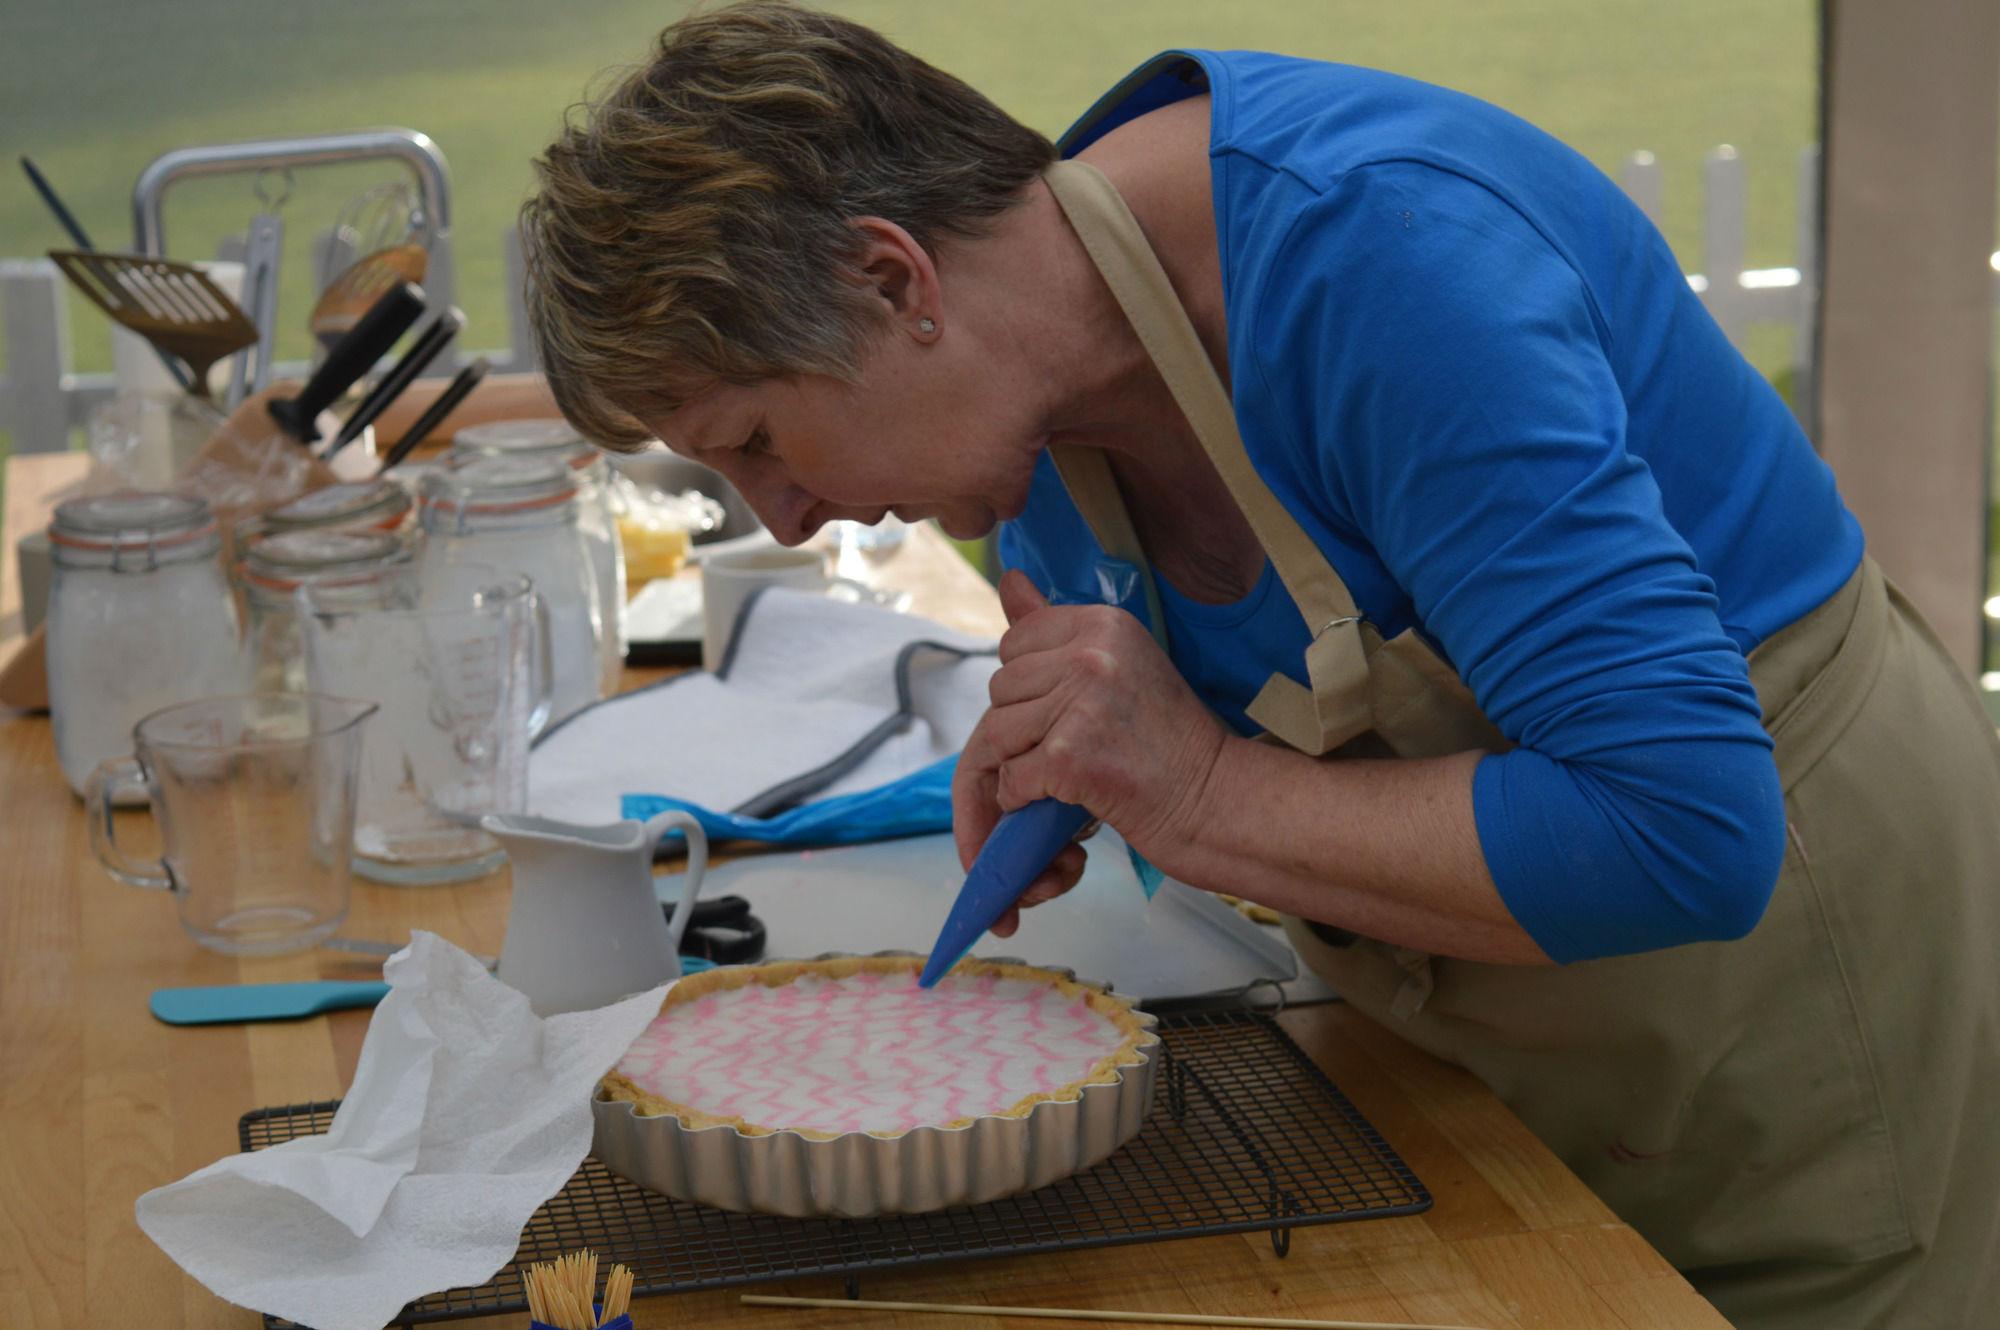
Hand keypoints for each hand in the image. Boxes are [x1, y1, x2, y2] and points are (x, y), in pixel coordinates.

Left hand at [952, 570, 1228, 935]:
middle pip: (1002, 686)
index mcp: (1103, 624)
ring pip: (998, 731)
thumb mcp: (1121, 663)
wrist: (1212, 795)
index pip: (1016, 640)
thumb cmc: (1167, 736)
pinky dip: (1025, 797)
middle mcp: (1091, 655)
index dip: (1031, 681)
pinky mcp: (1068, 757)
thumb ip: (1058, 626)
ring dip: (1021, 761)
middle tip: (1070, 744)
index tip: (1067, 706)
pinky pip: (1011, 776)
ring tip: (1066, 769)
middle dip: (1023, 723)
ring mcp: (1079, 705)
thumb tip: (1008, 579)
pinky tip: (1062, 795)